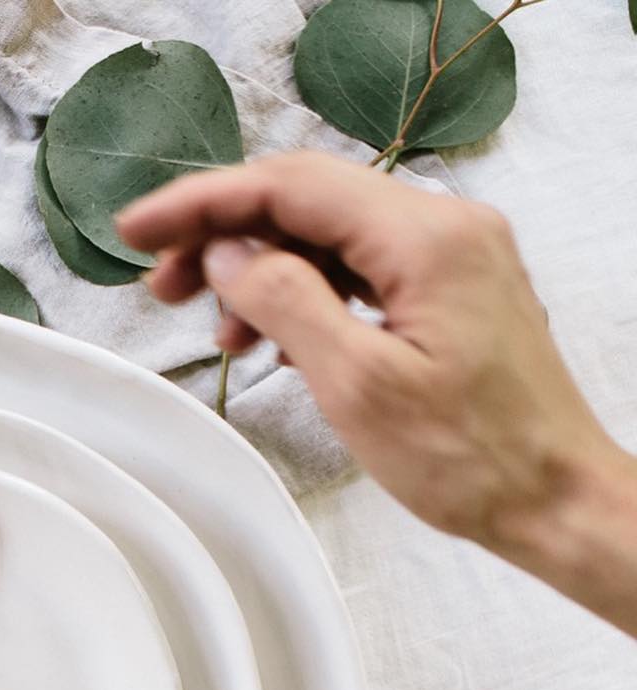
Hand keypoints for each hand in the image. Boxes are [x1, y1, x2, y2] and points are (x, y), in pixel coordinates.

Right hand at [116, 152, 636, 636]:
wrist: (551, 499)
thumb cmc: (467, 458)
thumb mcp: (357, 385)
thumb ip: (287, 302)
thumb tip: (228, 254)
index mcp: (425, 237)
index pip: (290, 188)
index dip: (203, 204)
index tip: (139, 230)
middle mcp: (443, 227)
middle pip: (307, 202)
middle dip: (225, 235)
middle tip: (162, 284)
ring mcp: (449, 257)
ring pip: (329, 237)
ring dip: (261, 270)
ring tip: (213, 326)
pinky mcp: (447, 291)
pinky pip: (359, 269)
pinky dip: (304, 293)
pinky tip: (270, 336)